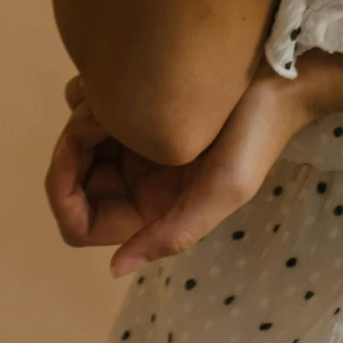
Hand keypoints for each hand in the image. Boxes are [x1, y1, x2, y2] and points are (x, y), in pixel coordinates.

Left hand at [45, 62, 318, 279]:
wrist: (280, 72)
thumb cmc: (257, 133)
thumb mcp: (224, 190)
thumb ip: (171, 233)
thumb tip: (114, 270)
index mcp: (151, 209)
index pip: (78, 222)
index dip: (63, 192)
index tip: (74, 149)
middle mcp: (137, 181)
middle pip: (71, 178)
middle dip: (71, 147)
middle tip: (94, 113)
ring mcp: (136, 143)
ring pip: (77, 139)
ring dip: (82, 115)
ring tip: (110, 92)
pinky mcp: (139, 106)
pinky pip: (89, 104)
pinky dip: (89, 92)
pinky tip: (113, 79)